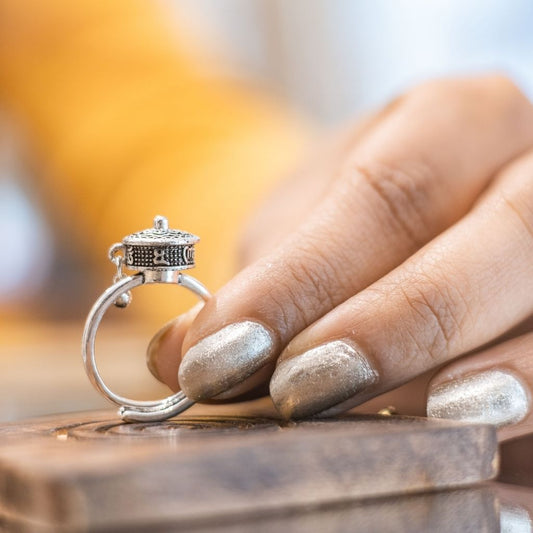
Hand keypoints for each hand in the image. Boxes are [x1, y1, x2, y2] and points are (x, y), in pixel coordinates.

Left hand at [148, 75, 532, 440]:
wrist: (412, 211)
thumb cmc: (356, 212)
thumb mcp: (306, 219)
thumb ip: (261, 281)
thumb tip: (182, 353)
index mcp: (460, 119)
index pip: (390, 192)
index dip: (306, 278)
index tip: (222, 350)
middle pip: (496, 240)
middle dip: (394, 325)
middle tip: (298, 391)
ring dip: (455, 381)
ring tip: (371, 424)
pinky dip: (507, 410)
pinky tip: (442, 438)